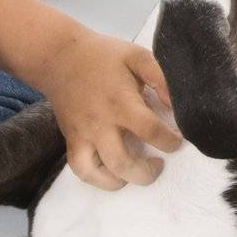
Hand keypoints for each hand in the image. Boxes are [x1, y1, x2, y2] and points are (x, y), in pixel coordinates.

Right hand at [32, 28, 183, 190]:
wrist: (60, 57)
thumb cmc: (104, 56)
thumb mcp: (137, 56)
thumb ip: (161, 78)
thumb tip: (177, 105)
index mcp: (120, 101)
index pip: (149, 130)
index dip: (169, 141)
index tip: (177, 139)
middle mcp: (99, 123)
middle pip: (123, 162)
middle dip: (147, 172)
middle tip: (159, 164)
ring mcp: (82, 135)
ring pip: (99, 173)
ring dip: (123, 180)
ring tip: (138, 171)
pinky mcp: (71, 141)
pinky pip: (81, 170)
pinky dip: (98, 180)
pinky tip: (114, 174)